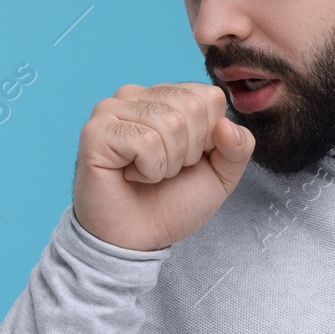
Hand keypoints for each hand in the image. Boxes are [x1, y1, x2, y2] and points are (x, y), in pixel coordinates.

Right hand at [72, 82, 254, 250]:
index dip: (210, 138)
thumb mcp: (221, 175)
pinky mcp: (96, 131)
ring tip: (148, 173)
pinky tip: (132, 175)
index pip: (210, 96)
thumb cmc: (173, 203)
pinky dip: (149, 170)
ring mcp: (112, 110)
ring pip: (171, 123)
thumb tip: (227, 124)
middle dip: (190, 151)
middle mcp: (136, 95)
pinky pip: (146, 141)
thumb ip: (239, 147)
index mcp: (165, 97)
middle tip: (166, 170)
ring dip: (169, 163)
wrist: (137, 238)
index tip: (188, 160)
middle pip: (193, 107)